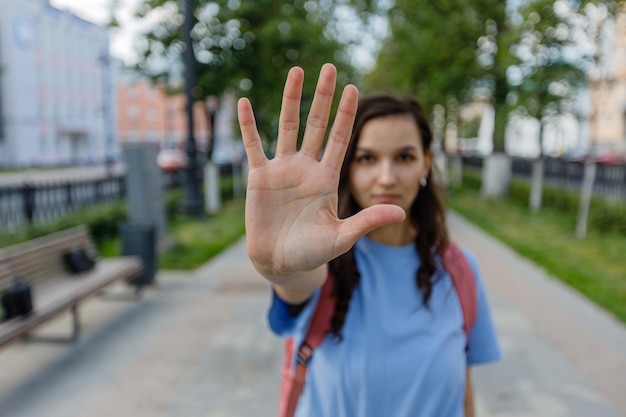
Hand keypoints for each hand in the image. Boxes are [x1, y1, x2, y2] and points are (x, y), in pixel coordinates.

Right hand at [238, 64, 404, 284]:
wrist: (281, 263)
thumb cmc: (312, 252)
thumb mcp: (341, 237)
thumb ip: (367, 221)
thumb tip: (400, 211)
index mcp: (326, 178)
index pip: (339, 139)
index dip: (346, 115)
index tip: (354, 88)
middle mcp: (306, 167)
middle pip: (316, 124)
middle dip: (323, 97)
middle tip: (329, 67)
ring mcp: (282, 170)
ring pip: (287, 126)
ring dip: (291, 99)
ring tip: (297, 71)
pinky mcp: (259, 177)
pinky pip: (253, 145)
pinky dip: (248, 125)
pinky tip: (244, 103)